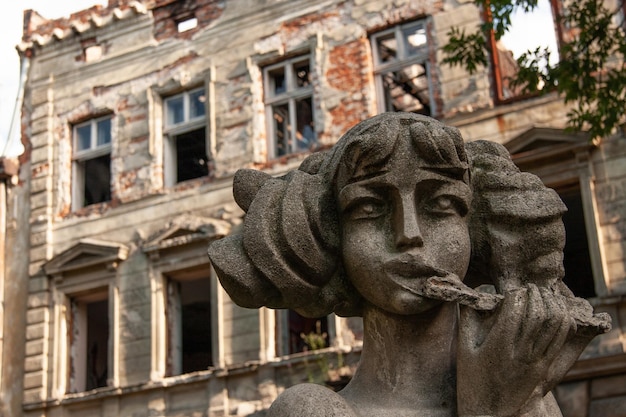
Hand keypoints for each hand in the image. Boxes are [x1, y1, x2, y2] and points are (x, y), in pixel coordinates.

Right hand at [457, 284, 574, 416]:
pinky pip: (560, 339)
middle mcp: (520, 353)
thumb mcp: (463, 349)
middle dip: (536, 294)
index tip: (512, 290)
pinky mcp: (545, 367)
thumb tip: (473, 294)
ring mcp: (536, 361)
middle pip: (538, 314)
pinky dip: (562, 321)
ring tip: (544, 295)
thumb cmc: (472, 380)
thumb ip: (468, 319)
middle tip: (530, 287)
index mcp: (498, 346)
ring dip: (552, 304)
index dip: (516, 294)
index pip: (515, 310)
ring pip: (554, 324)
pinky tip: (555, 311)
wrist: (489, 413)